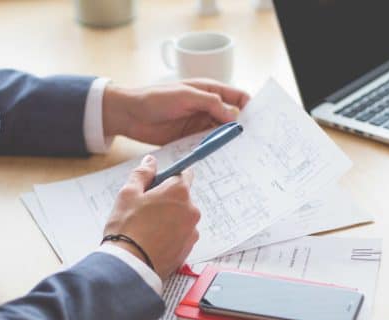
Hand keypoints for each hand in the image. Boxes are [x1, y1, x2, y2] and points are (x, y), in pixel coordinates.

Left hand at [102, 78, 249, 145]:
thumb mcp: (185, 96)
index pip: (237, 97)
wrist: (129, 114)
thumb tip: (232, 117)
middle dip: (241, 129)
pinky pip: (207, 145)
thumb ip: (210, 103)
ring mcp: (199, 124)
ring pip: (220, 134)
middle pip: (232, 119)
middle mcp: (208, 107)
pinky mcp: (190, 139)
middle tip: (251, 144)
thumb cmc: (155, 98)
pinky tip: (220, 159)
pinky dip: (213, 151)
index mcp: (209, 91)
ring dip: (227, 142)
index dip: (250, 107)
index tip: (259, 121)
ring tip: (239, 155)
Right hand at [103, 155, 200, 279]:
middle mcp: (191, 210)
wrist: (130, 266)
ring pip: (181, 218)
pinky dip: (170, 235)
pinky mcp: (188, 249)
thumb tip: (151, 161)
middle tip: (144, 210)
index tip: (157, 184)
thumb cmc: (127, 228)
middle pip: (182, 197)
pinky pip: (181, 235)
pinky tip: (153, 241)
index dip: (168, 177)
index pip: (184, 174)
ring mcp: (192, 231)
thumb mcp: (128, 193)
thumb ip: (142, 173)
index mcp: (179, 191)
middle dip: (166, 200)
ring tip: (147, 229)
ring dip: (169, 219)